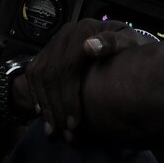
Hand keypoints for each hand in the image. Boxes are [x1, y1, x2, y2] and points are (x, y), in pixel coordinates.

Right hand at [22, 19, 160, 140]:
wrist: (121, 36)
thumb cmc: (127, 45)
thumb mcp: (129, 40)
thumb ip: (114, 42)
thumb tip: (90, 47)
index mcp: (83, 31)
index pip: (67, 69)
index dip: (68, 99)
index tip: (75, 124)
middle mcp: (65, 35)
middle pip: (51, 75)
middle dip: (56, 107)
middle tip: (64, 132)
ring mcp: (55, 42)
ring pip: (39, 76)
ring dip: (45, 104)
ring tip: (53, 128)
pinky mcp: (48, 50)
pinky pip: (34, 73)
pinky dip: (36, 93)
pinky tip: (42, 111)